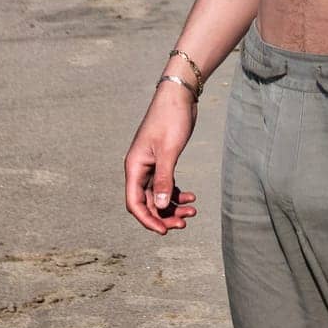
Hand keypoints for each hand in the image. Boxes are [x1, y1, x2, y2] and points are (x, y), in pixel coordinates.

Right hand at [123, 81, 199, 233]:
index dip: (148, 220)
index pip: (135, 203)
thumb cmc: (171, 119)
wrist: (179, 96)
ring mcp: (151, 165)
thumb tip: (159, 205)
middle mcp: (140, 168)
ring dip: (173, 206)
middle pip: (147, 203)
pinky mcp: (163, 161)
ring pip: (158, 195)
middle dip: (164, 215)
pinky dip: (177, 193)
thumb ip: (164, 179)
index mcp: (135, 166)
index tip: (164, 231)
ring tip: (192, 211)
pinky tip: (191, 196)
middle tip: (184, 223)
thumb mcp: (169, 151)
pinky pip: (166, 185)